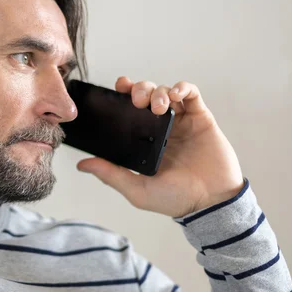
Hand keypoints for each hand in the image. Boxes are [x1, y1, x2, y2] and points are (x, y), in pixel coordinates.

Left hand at [76, 77, 244, 217]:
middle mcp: (160, 128)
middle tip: (137, 100)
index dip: (120, 96)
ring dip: (158, 91)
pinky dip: (182, 88)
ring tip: (158, 107)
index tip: (114, 91)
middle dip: (138, 89)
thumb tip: (82, 164)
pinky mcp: (201, 118)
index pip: (128, 111)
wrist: (210, 203)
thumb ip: (110, 174)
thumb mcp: (136, 189)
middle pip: (146, 95)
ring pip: (165, 91)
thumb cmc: (174, 199)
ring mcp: (180, 122)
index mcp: (143, 140)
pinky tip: (176, 94)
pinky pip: (191, 93)